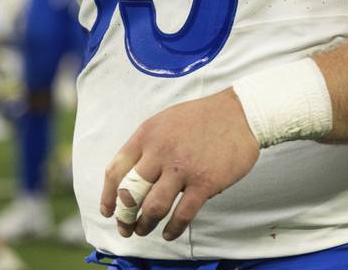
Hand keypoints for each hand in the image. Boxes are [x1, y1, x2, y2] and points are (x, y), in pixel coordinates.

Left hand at [100, 88, 259, 241]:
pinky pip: (182, 215)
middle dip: (124, 216)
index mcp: (147, 135)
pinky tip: (168, 233)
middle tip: (124, 227)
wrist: (240, 114)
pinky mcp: (205, 182)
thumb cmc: (201, 118)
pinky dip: (172, 229)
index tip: (108, 211)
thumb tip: (130, 176)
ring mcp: (182, 168)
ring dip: (144, 224)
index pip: (115, 170)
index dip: (108, 196)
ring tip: (143, 230)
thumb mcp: (164, 121)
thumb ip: (146, 145)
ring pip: (153, 207)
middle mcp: (160, 152)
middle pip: (130, 193)